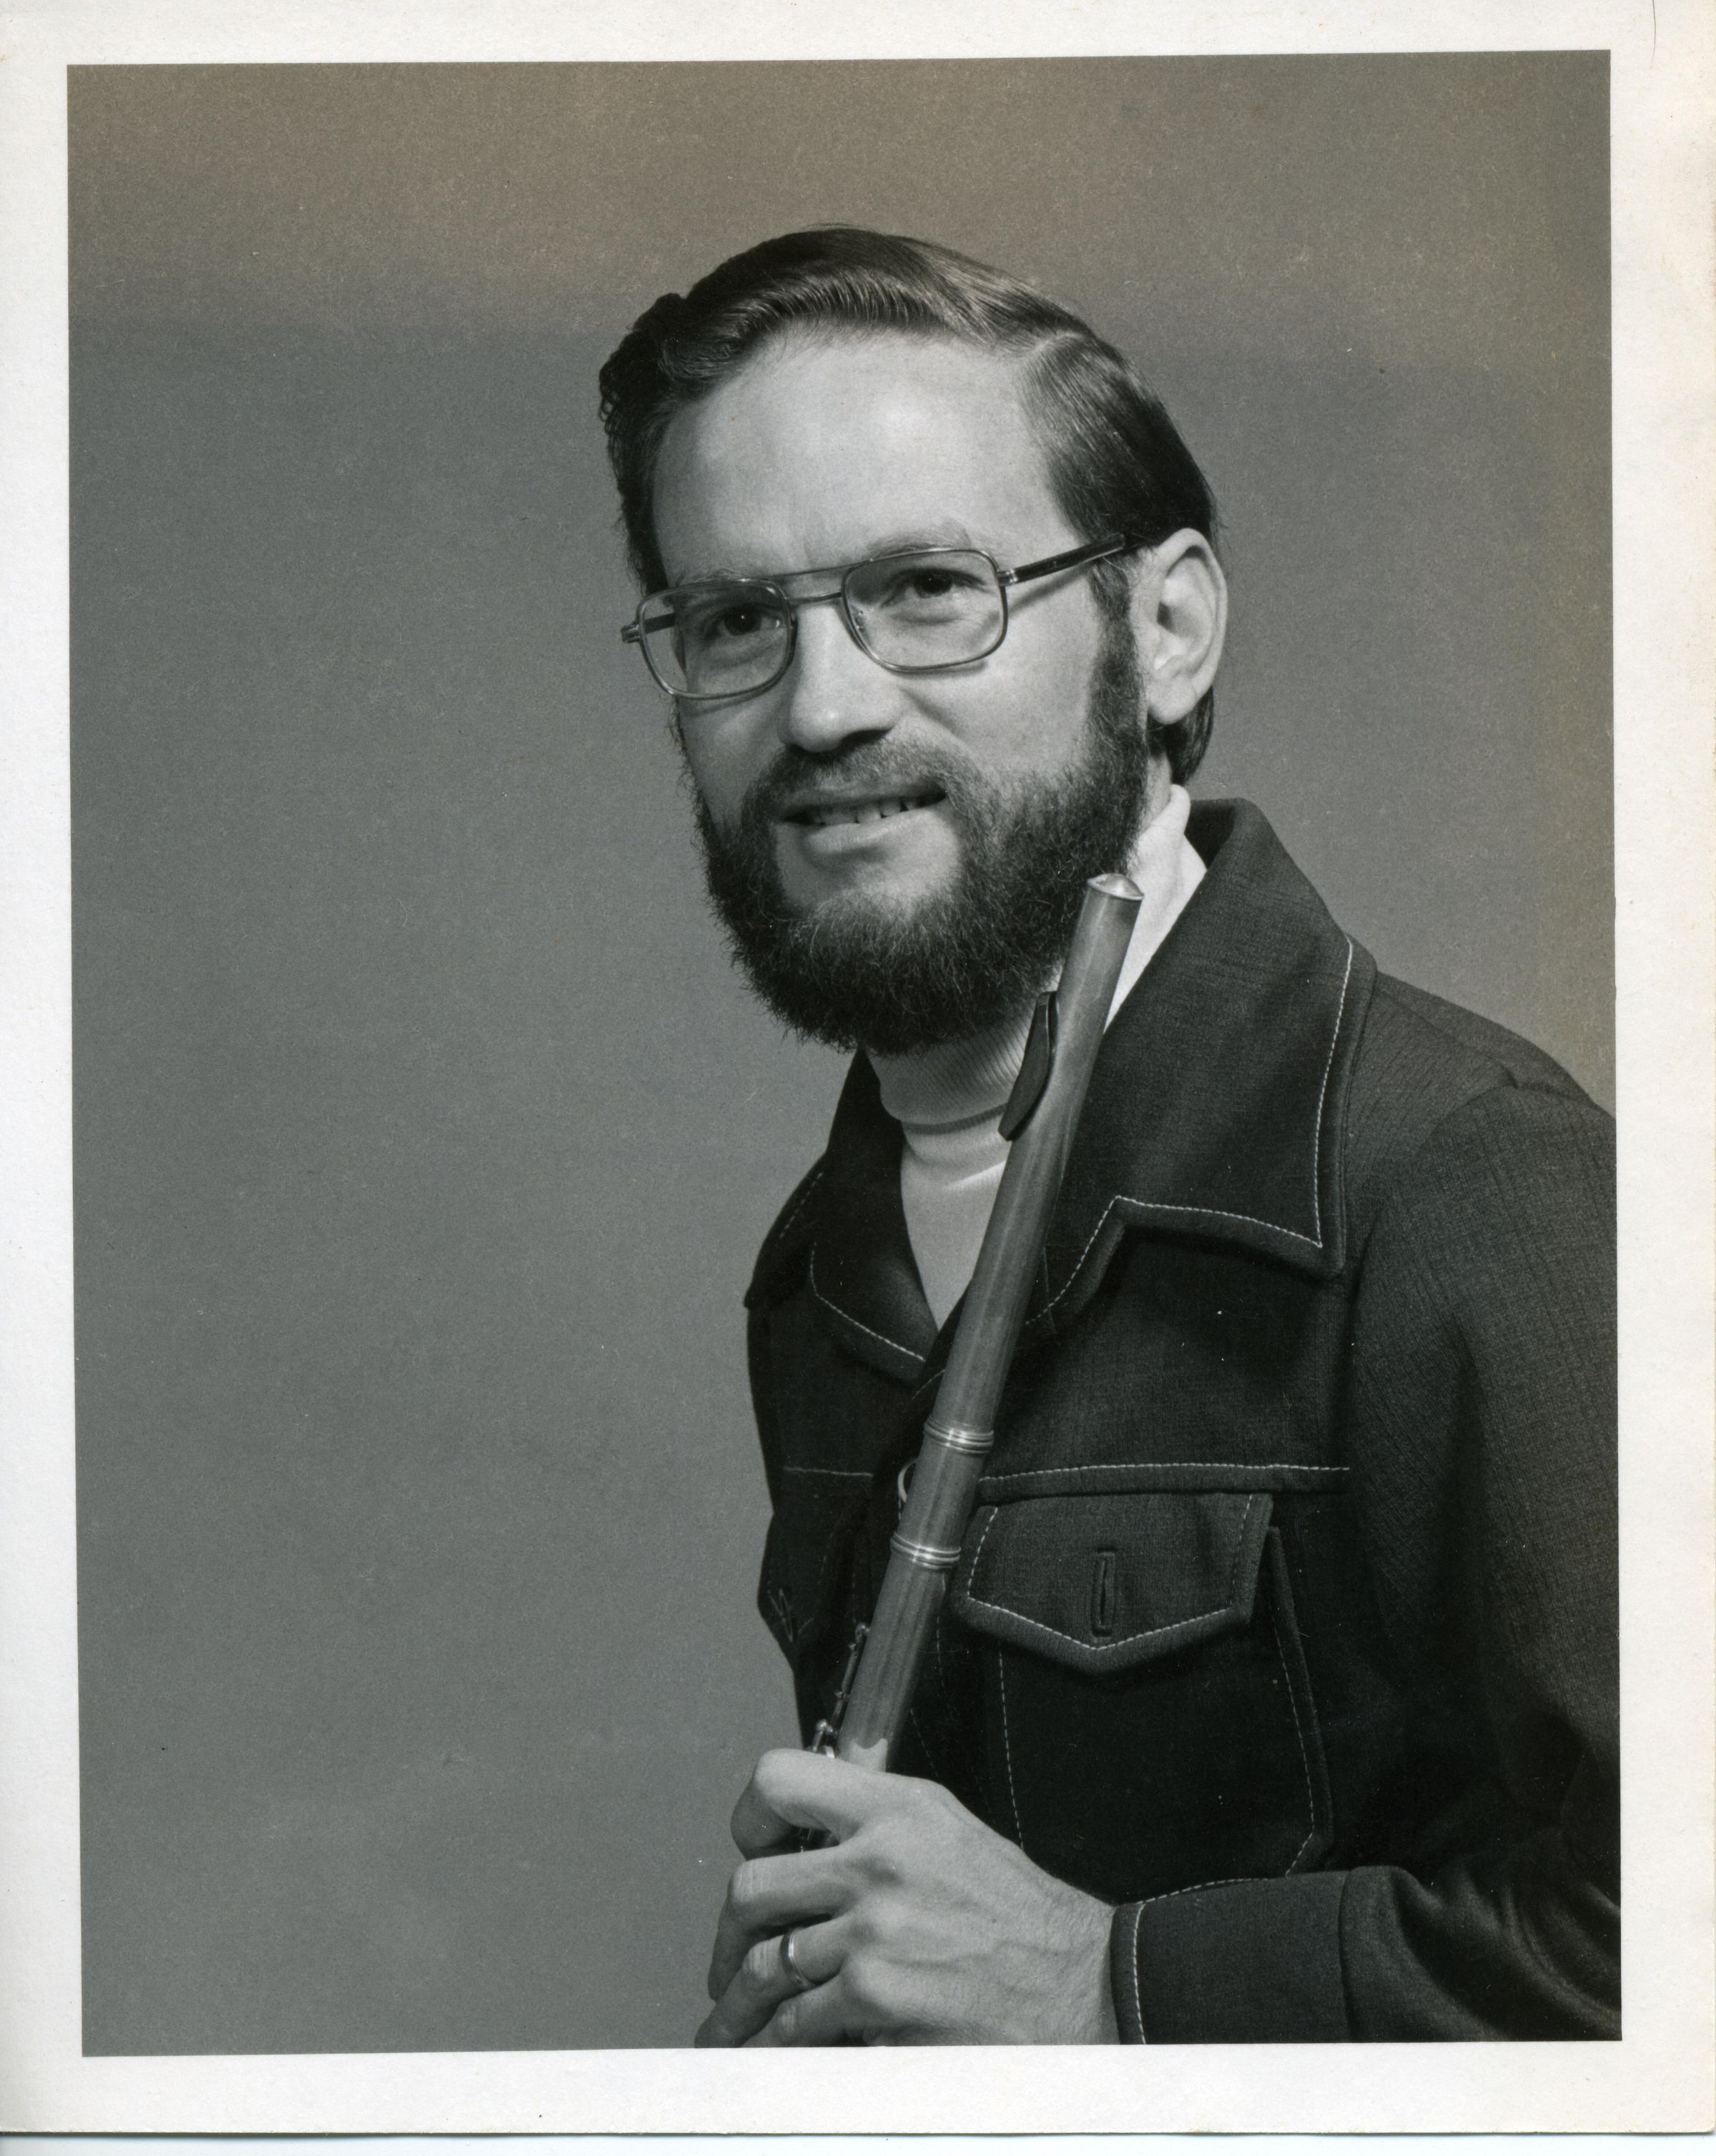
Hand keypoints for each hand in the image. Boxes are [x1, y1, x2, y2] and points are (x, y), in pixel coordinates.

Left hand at [695, 1748, 1118, 2046]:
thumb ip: (881, 1823)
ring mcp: (875, 1928)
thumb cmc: (1020, 1920)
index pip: (781, 1779)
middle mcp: (881, 1859)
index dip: (748, 1818)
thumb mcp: (952, 1833)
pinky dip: (775, 2044)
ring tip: (732, 2023)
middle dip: (729, 1934)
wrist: (1084, 1986)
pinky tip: (774, 2050)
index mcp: (899, 1809)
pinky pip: (794, 2022)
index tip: (750, 1848)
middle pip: (752, 1885)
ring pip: (762, 1963)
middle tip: (730, 1960)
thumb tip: (811, 1834)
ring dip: (737, 2004)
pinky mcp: (876, 1994)